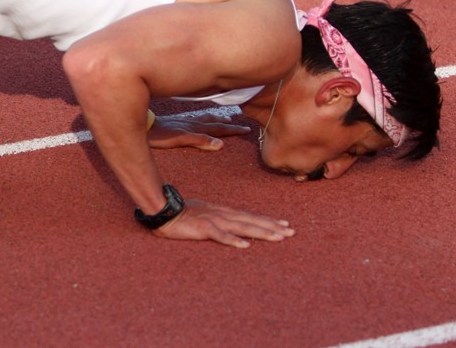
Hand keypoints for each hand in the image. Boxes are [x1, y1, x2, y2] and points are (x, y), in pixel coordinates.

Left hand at [147, 112, 251, 150]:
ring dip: (218, 119)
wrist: (143, 125)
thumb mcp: (180, 139)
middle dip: (229, 124)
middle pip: (215, 122)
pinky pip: (197, 118)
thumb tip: (220, 144)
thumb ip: (199, 140)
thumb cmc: (160, 135)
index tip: (247, 129)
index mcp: (195, 127)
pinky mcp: (177, 122)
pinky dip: (205, 117)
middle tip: (242, 124)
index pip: (218, 128)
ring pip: (206, 118)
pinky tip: (202, 118)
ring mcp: (185, 121)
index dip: (233, 130)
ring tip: (228, 117)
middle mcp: (192, 122)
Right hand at [153, 199, 294, 247]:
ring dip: (261, 232)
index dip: (267, 220)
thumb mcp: (204, 213)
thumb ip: (218, 219)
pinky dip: (232, 240)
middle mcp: (223, 214)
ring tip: (278, 238)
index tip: (284, 224)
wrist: (164, 210)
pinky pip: (220, 235)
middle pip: (252, 221)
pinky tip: (245, 246)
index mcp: (223, 212)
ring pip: (242, 227)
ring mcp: (214, 220)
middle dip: (272, 226)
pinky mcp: (203, 227)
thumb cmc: (182, 213)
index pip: (250, 216)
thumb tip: (230, 225)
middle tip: (291, 232)